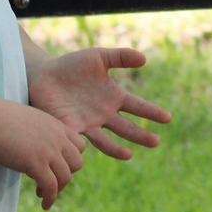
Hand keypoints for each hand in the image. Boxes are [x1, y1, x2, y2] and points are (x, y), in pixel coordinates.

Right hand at [0, 101, 84, 209]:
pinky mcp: (36, 164)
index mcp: (56, 126)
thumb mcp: (29, 120)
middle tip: (50, 181)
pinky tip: (45, 204)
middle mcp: (57, 138)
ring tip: (42, 194)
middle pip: (77, 163)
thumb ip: (39, 132)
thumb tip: (34, 146)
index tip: (57, 167)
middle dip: (66, 174)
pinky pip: (51, 187)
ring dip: (57, 189)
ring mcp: (49, 151)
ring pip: (66, 178)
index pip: (79, 146)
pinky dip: (50, 198)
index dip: (70, 159)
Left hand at [27, 47, 172, 160]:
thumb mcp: (99, 56)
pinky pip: (79, 140)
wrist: (43, 74)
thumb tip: (144, 58)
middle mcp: (104, 113)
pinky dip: (85, 147)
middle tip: (156, 142)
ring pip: (105, 140)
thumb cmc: (72, 65)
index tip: (167, 118)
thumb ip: (121, 56)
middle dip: (141, 135)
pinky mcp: (69, 128)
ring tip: (129, 156)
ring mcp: (87, 123)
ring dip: (116, 149)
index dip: (152, 112)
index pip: (137, 106)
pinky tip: (89, 151)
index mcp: (114, 97)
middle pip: (126, 127)